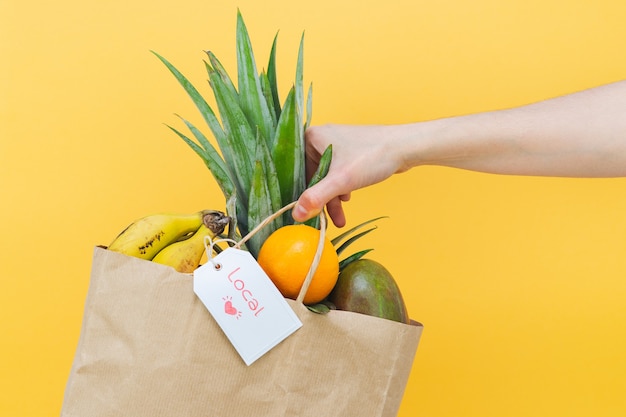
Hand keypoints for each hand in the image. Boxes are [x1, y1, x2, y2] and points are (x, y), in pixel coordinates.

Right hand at [293, 124, 407, 226]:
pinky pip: (337, 174)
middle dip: (320, 200)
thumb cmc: (372, 157)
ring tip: (340, 218)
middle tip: (323, 221)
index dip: (299, 193)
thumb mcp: (340, 180)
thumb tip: (296, 215)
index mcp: (311, 137)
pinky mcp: (349, 152)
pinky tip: (347, 200)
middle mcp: (321, 138)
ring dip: (331, 198)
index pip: (295, 170)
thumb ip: (316, 197)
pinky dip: (340, 189)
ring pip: (325, 177)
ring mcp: (336, 144)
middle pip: (311, 175)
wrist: (405, 147)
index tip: (302, 212)